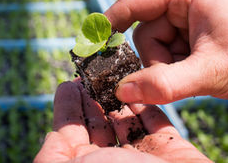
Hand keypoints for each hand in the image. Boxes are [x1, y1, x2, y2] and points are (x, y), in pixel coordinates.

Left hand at [34, 80, 210, 162]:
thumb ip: (55, 155)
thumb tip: (55, 137)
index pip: (70, 134)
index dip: (68, 107)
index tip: (69, 83)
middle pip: (98, 125)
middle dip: (93, 98)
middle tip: (92, 73)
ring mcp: (142, 160)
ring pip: (126, 121)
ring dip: (119, 98)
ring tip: (112, 74)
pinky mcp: (171, 153)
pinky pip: (157, 122)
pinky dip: (147, 103)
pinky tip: (138, 87)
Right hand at [104, 0, 227, 104]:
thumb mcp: (209, 72)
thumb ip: (163, 84)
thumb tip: (121, 91)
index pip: (132, 3)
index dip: (107, 24)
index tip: (88, 44)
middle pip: (144, 30)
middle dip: (157, 59)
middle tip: (180, 76)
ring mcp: (188, 8)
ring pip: (155, 42)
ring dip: (169, 63)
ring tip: (198, 71)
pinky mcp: (193, 23)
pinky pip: (169, 45)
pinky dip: (177, 62)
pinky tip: (199, 66)